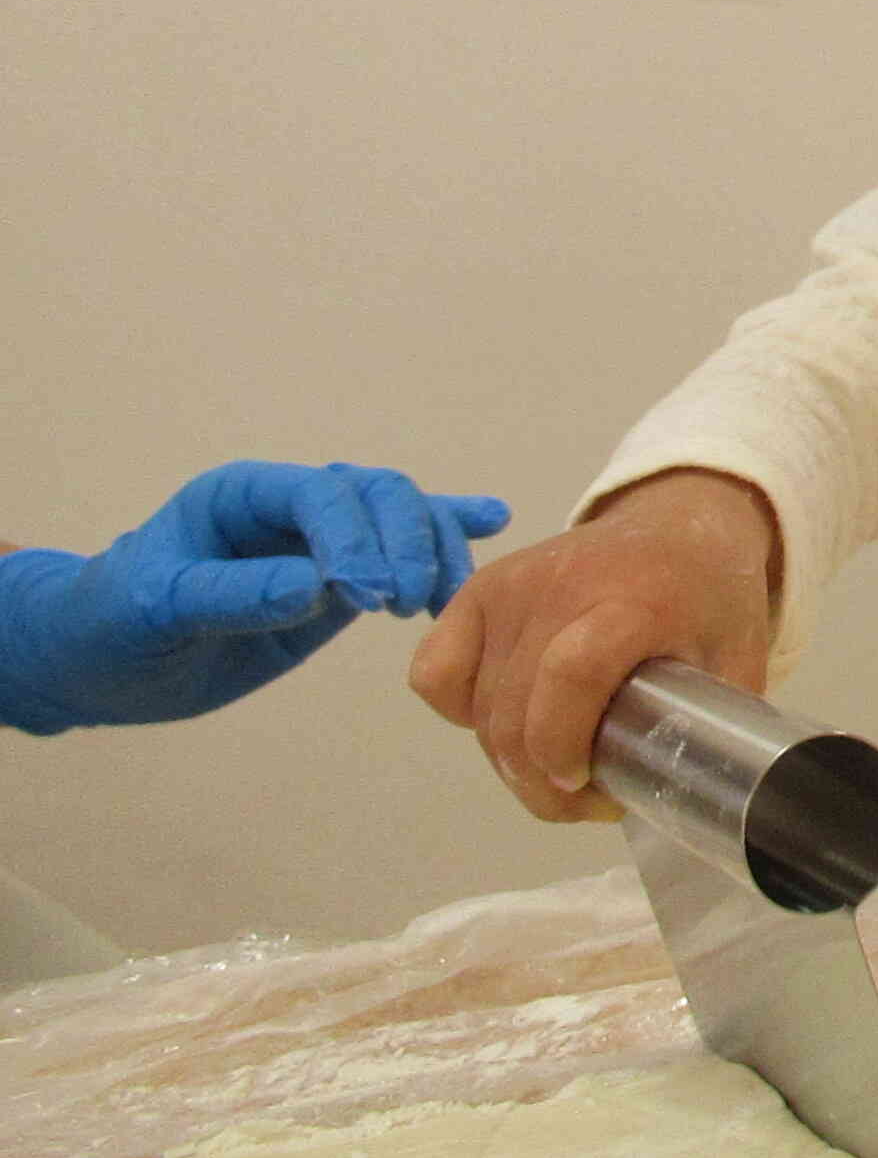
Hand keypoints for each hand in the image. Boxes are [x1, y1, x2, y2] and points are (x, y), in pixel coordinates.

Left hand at [0, 461, 511, 732]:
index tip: (365, 596)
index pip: (322, 494)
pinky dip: (446, 533)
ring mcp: (322, 541)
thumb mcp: (155, 610)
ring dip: (434, 550)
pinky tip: (491, 520)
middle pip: (377, 495)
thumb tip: (314, 587)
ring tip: (441, 601)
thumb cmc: (112, 625)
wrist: (105, 662)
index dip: (355, 536)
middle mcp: (292, 507)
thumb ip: (231, 594)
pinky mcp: (341, 579)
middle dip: (404, 543)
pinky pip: (401, 549)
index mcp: (244, 494)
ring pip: (402, 517)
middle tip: (406, 605)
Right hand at [407, 469, 776, 822]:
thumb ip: (712, 727)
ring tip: (560, 768)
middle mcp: (561, 586)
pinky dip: (461, 711)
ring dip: (510, 760)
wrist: (679, 523)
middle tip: (585, 800)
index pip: (573, 674)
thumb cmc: (711, 600)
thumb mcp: (738, 660)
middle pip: (515, 707)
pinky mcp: (478, 590)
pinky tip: (512, 718)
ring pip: (479, 705)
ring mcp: (510, 585)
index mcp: (636, 601)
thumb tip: (683, 800)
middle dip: (540, 780)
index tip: (586, 787)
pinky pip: (435, 672)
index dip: (564, 745)